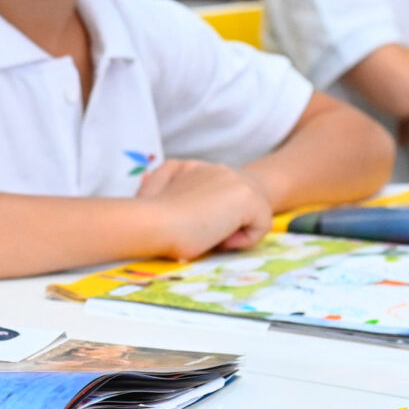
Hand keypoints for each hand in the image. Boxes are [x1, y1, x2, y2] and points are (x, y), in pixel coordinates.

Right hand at [135, 159, 272, 257]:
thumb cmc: (147, 221)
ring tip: (205, 235)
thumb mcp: (155, 199)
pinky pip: (261, 225)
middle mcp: (214, 169)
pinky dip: (243, 240)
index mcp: (189, 169)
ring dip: (231, 232)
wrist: (152, 224)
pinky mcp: (247, 195)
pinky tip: (218, 238)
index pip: (215, 198)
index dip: (206, 219)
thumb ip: (166, 195)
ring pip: (250, 215)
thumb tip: (165, 196)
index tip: (186, 228)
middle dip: (222, 224)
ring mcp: (233, 179)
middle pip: (235, 207)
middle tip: (197, 235)